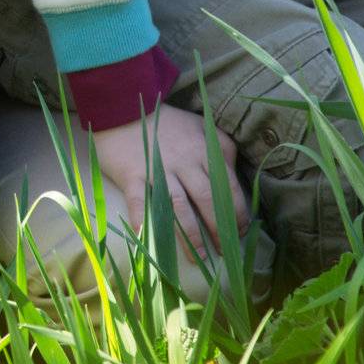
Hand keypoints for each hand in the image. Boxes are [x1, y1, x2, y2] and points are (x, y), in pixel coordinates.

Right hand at [93, 104, 249, 259]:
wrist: (122, 107)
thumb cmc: (166, 122)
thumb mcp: (200, 126)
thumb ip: (220, 148)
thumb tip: (232, 175)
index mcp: (202, 150)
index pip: (226, 186)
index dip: (237, 212)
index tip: (240, 230)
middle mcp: (183, 163)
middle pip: (206, 200)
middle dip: (218, 229)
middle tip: (224, 251)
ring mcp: (156, 171)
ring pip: (178, 207)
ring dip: (190, 235)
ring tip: (198, 257)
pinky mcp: (131, 176)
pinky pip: (139, 204)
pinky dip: (143, 223)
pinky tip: (149, 241)